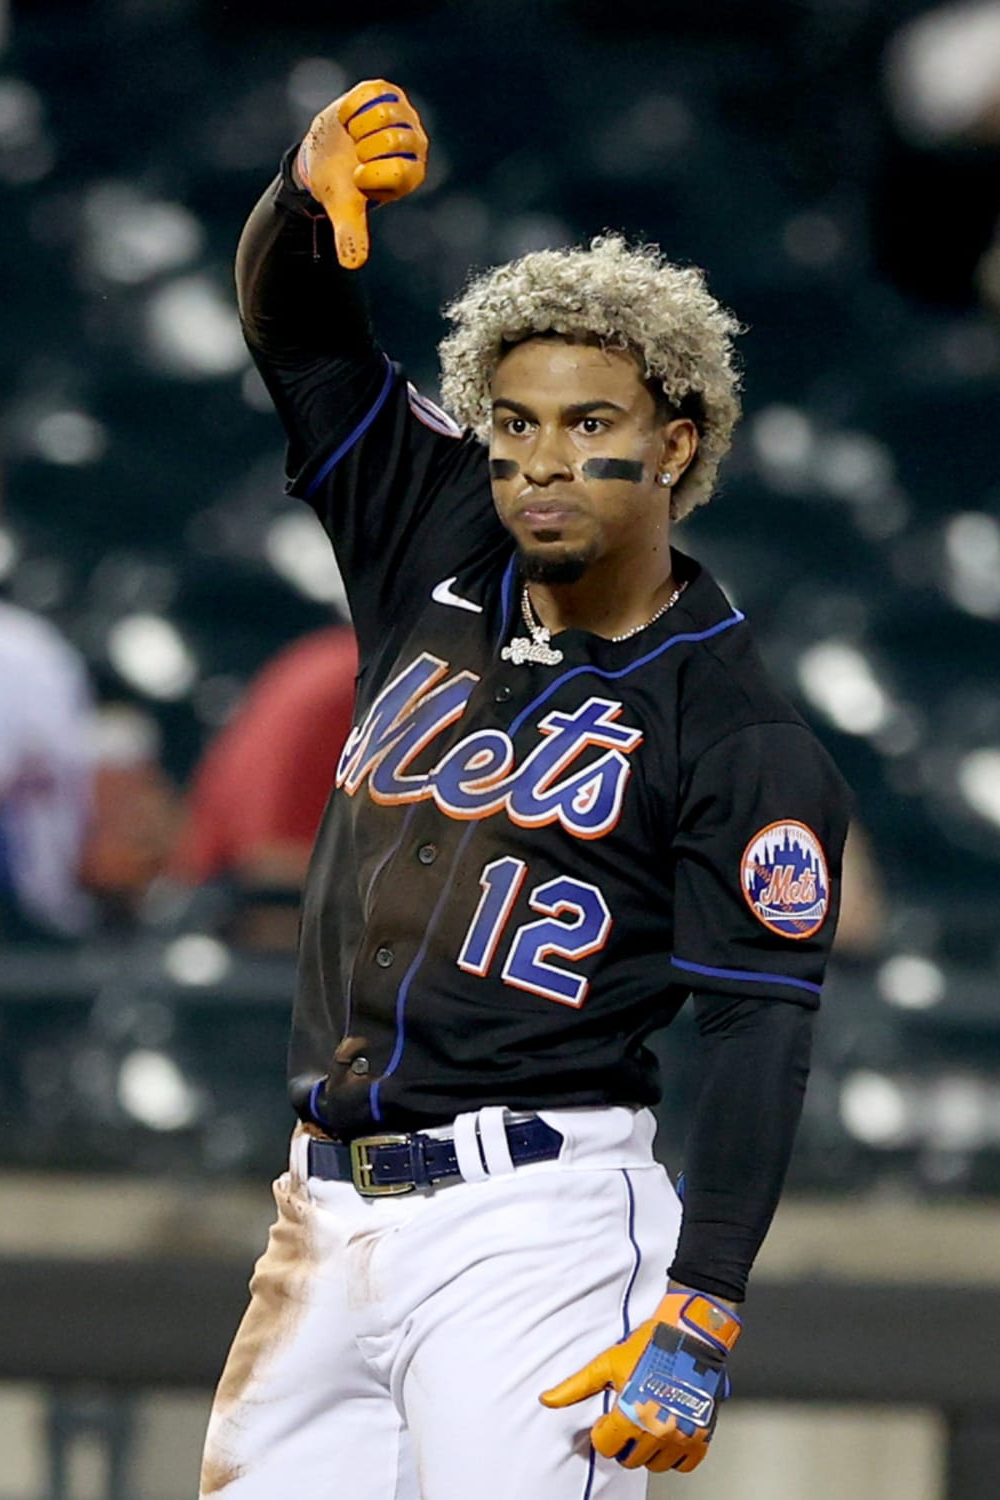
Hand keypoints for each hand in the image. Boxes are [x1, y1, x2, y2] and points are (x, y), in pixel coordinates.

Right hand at [297, 78, 427, 269]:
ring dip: (358, 128)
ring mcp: (404, 114)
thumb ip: (352, 234)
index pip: (400, 170)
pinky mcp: (387, 92)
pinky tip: (349, 121)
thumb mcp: (344, 209)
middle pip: (393, 140)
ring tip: (354, 138)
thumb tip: (351, 264)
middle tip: (356, 156)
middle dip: (363, 150)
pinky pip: (371, 94)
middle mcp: (416, 144)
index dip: (370, 173)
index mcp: (412, 174)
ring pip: (384, 115)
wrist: (324, 155)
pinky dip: (352, 108)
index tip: (358, 178)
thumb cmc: (339, 185)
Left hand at [540, 1289, 740, 1473]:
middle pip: (630, 1459)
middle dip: (624, 1442)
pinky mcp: (702, 1435)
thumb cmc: (652, 1343)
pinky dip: (676, 1454)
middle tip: (628, 1420)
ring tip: (647, 1425)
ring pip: (656, 1465)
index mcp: (631, 1413)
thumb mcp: (607, 1363)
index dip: (603, 1432)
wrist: (691, 1334)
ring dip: (649, 1450)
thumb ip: (575, 1386)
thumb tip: (547, 1399)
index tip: (609, 1419)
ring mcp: (682, 1435)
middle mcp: (657, 1429)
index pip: (606, 1446)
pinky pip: (685, 1464)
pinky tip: (669, 1433)